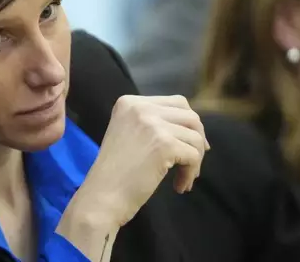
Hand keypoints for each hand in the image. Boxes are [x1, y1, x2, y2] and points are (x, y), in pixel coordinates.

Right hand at [70, 95, 207, 227]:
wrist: (101, 196)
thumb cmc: (114, 173)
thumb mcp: (128, 134)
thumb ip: (153, 124)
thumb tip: (192, 129)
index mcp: (129, 102)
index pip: (176, 102)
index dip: (188, 125)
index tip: (188, 145)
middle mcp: (140, 107)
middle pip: (190, 116)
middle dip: (197, 139)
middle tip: (193, 161)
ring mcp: (153, 124)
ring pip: (195, 136)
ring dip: (195, 159)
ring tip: (184, 178)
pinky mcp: (164, 144)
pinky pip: (193, 156)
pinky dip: (190, 173)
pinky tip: (179, 186)